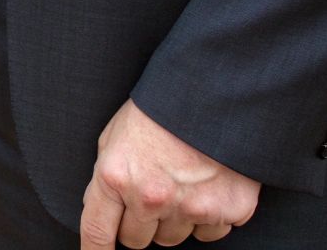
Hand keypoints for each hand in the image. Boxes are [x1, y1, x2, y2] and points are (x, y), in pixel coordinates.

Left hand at [80, 100, 259, 248]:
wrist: (217, 92)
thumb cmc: (162, 111)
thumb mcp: (116, 136)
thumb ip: (108, 177)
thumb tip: (103, 211)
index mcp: (117, 176)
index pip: (97, 230)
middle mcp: (151, 197)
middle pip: (135, 240)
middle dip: (138, 222)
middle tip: (150, 192)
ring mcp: (191, 206)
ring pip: (172, 239)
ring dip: (172, 220)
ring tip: (179, 182)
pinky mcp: (229, 210)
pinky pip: (209, 232)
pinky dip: (208, 216)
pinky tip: (207, 185)